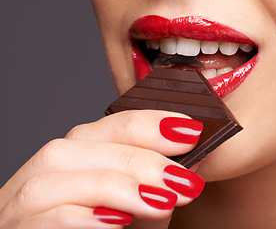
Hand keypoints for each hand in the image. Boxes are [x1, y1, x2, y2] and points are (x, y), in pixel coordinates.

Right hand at [0, 110, 204, 228]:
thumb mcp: (141, 207)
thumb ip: (155, 182)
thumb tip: (186, 158)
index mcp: (75, 160)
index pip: (104, 125)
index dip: (146, 123)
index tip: (187, 129)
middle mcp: (44, 173)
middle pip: (79, 141)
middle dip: (135, 156)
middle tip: (181, 177)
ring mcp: (22, 201)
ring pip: (56, 168)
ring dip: (115, 182)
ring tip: (162, 200)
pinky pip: (42, 213)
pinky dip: (83, 213)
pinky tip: (117, 220)